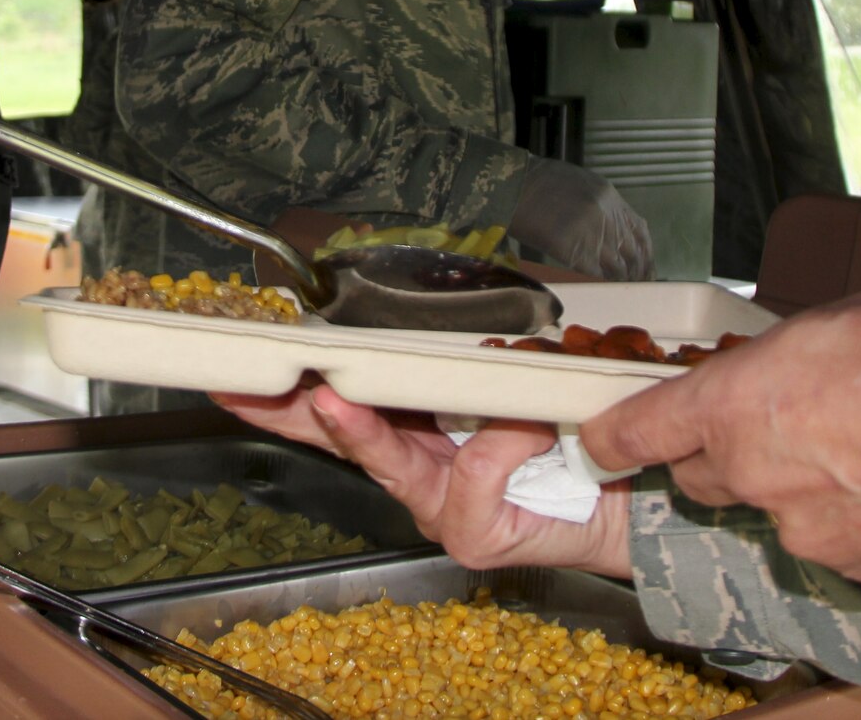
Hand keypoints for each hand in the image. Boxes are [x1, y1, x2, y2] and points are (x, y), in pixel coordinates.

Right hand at [213, 383, 632, 577]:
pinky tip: (536, 428)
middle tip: (249, 389)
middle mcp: (416, 470)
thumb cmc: (567, 430)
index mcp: (413, 428)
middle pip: (338, 439)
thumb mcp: (508, 378)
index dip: (283, 391)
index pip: (335, 407)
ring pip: (392, 462)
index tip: (233, 372)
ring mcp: (439, 508)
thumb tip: (442, 325)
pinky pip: (474, 472)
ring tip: (333, 400)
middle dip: (290, 412)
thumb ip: (467, 359)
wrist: (627, 491)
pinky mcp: (472, 534)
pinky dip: (508, 441)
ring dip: (366, 429)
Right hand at [509, 157, 654, 279]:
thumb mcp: (581, 183)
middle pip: (632, 252)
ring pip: (617, 267)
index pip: (640, 231)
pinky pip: (595, 274)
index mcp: (610, 198)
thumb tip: (610, 229)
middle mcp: (608, 217)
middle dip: (636, 272)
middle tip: (636, 285)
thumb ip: (601, 206)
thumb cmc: (539, 181)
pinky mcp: (575, 250)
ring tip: (617, 290)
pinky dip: (599, 283)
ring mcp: (593, 234)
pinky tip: (598, 288)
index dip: (646, 253)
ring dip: (618, 281)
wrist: (514, 184)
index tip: (646, 267)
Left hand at [578, 294, 860, 582]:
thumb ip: (782, 357)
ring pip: (767, 508)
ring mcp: (793, 524)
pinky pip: (826, 539)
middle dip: (723, 454)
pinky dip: (844, 518)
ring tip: (855, 452)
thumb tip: (783, 368)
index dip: (614, 437)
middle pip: (701, 474)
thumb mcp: (828, 324)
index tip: (600, 440)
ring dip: (794, 486)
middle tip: (775, 427)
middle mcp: (746, 470)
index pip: (638, 431)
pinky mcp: (844, 562)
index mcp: (727, 403)